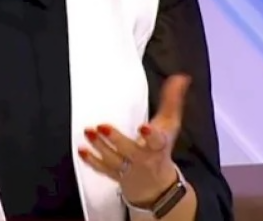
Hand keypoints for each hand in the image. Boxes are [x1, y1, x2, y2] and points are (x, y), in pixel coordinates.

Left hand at [77, 74, 190, 204]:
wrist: (155, 184)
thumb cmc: (160, 148)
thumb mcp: (169, 125)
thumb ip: (172, 100)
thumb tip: (181, 77)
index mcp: (158, 146)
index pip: (157, 141)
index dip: (151, 135)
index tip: (144, 127)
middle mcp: (143, 158)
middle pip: (130, 151)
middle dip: (117, 140)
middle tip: (102, 127)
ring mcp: (128, 168)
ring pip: (113, 160)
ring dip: (100, 146)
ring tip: (88, 131)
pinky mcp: (114, 174)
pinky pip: (102, 169)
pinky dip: (91, 161)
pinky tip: (81, 149)